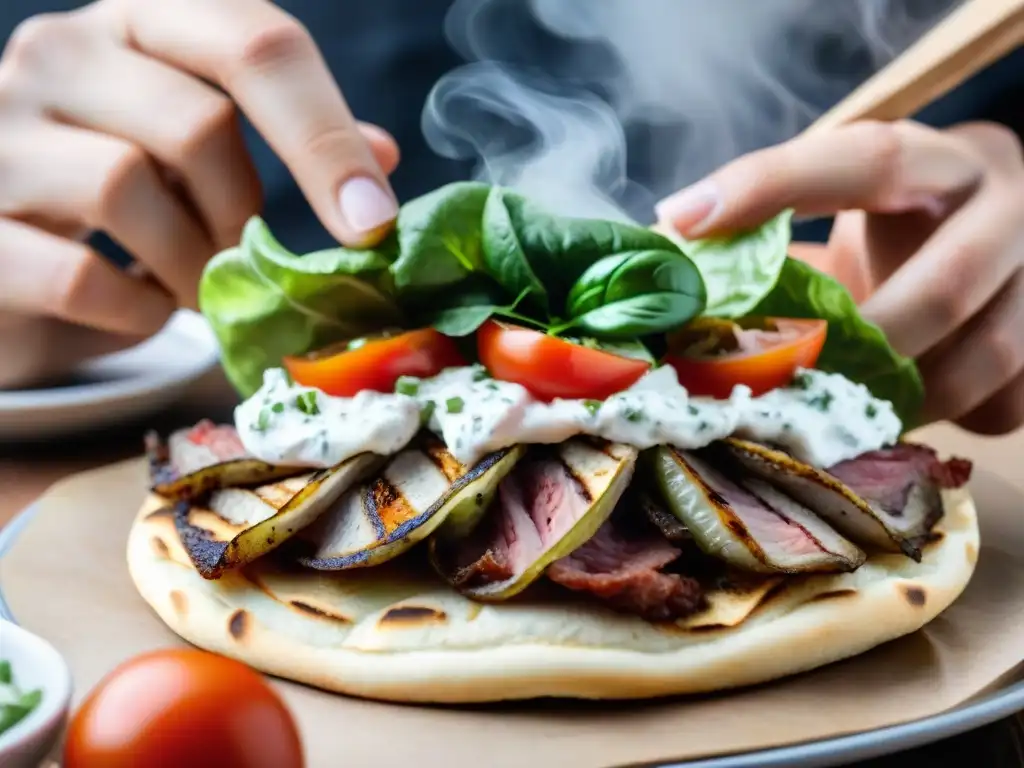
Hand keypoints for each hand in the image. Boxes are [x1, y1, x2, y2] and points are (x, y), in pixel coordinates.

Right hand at [0, 0, 399, 387]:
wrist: (7, 250)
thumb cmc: (124, 194)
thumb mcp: (204, 151)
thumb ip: (289, 143)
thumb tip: (382, 159)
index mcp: (142, 20)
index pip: (256, 44)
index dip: (327, 138)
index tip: (375, 222)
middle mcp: (61, 52)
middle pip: (198, 126)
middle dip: (242, 216)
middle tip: (240, 259)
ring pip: (127, 186)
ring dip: (191, 266)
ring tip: (193, 289)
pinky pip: (79, 276)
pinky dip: (135, 313)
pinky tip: (139, 309)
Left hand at [655, 120, 1023, 434]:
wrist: (1001, 229)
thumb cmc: (902, 224)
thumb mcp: (848, 203)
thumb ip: (772, 223)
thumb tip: (658, 251)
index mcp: (939, 162)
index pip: (864, 160)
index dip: (771, 187)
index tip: (684, 220)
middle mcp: (1005, 211)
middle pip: (948, 284)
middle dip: (863, 345)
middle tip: (786, 376)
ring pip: (987, 357)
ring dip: (903, 398)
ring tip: (838, 413)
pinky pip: (1005, 404)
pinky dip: (947, 423)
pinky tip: (903, 419)